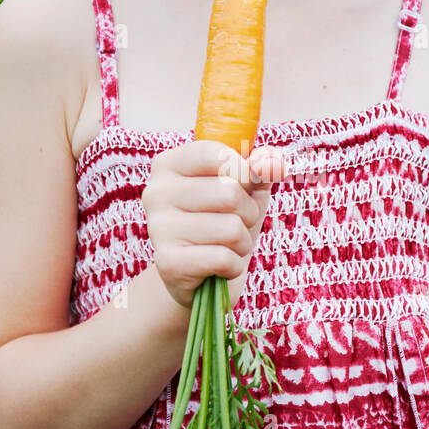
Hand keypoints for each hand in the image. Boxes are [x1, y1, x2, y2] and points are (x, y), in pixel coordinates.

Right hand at [141, 140, 289, 310]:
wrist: (200, 274)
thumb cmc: (223, 220)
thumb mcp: (246, 187)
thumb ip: (261, 167)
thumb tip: (272, 163)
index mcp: (169, 164)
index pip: (216, 154)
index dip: (244, 171)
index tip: (245, 184)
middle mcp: (156, 192)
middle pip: (229, 193)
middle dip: (248, 213)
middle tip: (236, 222)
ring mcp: (158, 228)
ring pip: (230, 228)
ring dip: (242, 241)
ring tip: (226, 245)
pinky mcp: (168, 263)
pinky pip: (223, 259)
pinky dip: (233, 265)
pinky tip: (219, 266)